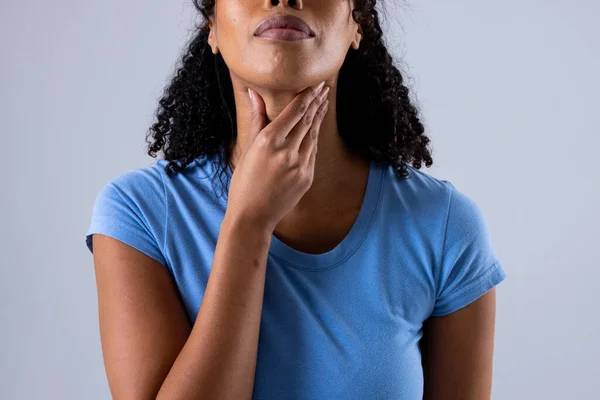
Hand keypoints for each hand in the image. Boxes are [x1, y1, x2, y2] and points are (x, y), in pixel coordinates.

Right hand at [225, 81, 329, 232]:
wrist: (252, 216)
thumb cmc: (243, 183)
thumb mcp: (247, 149)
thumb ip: (256, 119)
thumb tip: (254, 93)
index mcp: (268, 141)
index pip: (295, 111)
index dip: (308, 95)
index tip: (316, 84)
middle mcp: (287, 151)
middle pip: (308, 119)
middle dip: (317, 102)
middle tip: (324, 88)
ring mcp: (300, 165)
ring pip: (313, 134)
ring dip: (319, 116)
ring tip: (324, 102)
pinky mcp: (307, 177)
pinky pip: (313, 151)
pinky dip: (315, 136)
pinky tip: (316, 127)